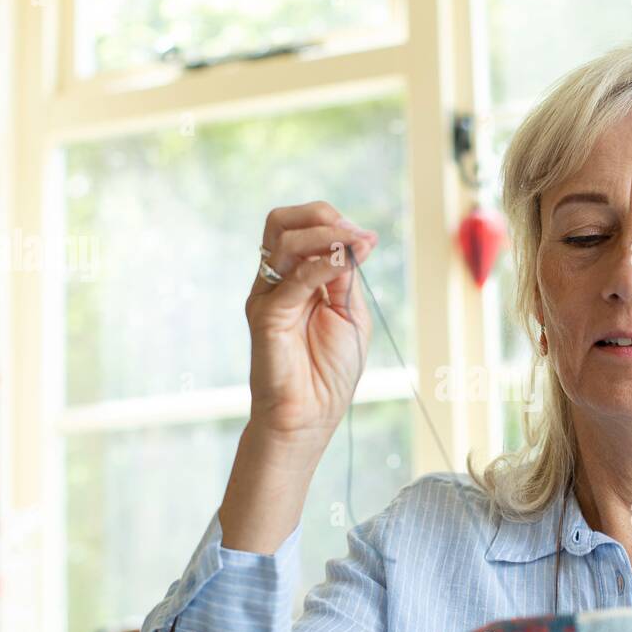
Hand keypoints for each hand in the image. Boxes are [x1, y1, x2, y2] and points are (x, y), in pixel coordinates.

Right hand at [245, 200, 377, 444]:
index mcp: (298, 278)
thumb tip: (356, 240)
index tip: (366, 238)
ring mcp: (269, 294)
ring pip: (285, 239)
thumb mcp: (350, 315)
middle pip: (283, 222)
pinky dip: (324, 263)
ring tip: (356, 245)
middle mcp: (278, 281)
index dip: (334, 223)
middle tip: (354, 232)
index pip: (304, 228)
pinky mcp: (265, 313)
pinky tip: (346, 262)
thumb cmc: (330, 372)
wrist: (310, 415)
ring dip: (327, 236)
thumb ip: (346, 278)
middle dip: (321, 216)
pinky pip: (295, 276)